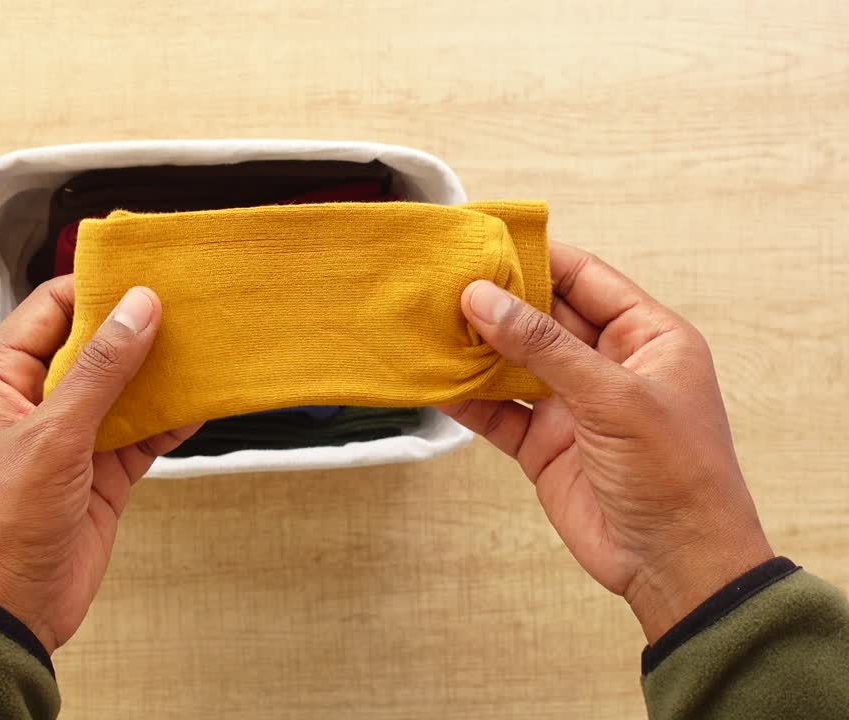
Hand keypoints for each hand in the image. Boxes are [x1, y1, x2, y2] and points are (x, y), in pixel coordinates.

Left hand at [0, 277, 198, 653]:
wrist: (6, 612)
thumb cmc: (1, 521)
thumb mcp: (53, 434)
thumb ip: (102, 369)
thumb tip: (139, 306)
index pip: (50, 311)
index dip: (97, 289)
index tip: (146, 272)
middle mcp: (33, 401)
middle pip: (92, 346)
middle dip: (138, 328)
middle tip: (189, 303)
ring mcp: (70, 438)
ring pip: (123, 388)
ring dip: (160, 371)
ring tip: (206, 344)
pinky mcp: (100, 473)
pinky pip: (141, 432)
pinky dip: (170, 418)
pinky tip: (203, 399)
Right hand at [441, 243, 772, 642]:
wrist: (675, 565)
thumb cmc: (677, 473)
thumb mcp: (613, 396)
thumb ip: (544, 346)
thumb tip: (484, 298)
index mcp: (647, 338)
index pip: (585, 278)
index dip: (537, 256)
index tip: (485, 240)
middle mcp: (607, 365)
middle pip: (542, 316)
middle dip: (495, 299)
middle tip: (443, 279)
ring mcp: (573, 405)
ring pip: (513, 362)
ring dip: (474, 346)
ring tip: (428, 321)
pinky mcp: (544, 444)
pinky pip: (498, 411)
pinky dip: (466, 398)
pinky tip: (434, 380)